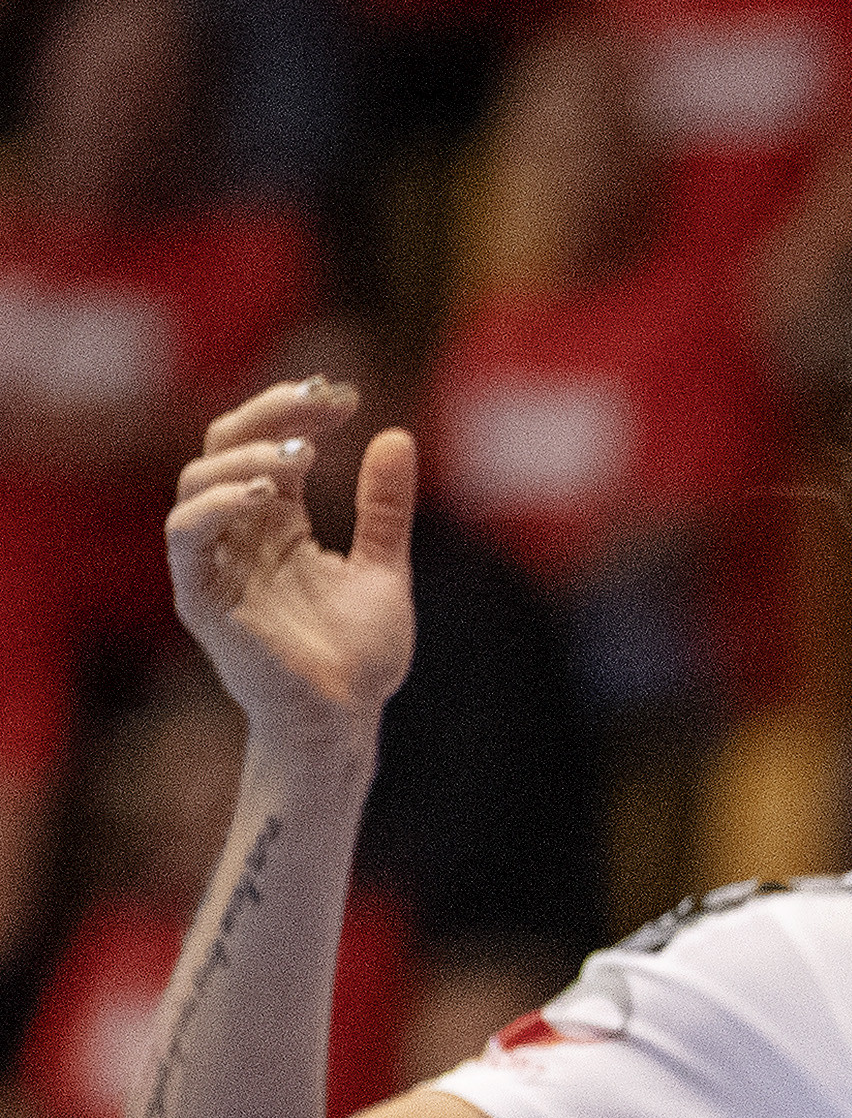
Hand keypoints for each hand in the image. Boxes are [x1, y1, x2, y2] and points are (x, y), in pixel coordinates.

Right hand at [167, 380, 414, 746]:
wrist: (346, 722)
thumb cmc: (358, 656)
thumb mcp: (384, 568)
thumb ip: (385, 508)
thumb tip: (398, 435)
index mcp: (276, 522)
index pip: (267, 443)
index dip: (297, 412)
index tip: (346, 395)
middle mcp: (238, 533)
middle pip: (224, 446)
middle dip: (268, 413)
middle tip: (320, 399)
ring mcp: (214, 563)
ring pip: (197, 482)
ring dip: (245, 456)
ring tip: (304, 454)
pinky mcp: (200, 596)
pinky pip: (186, 535)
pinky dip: (217, 504)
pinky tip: (265, 492)